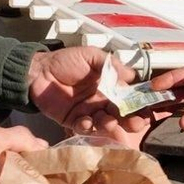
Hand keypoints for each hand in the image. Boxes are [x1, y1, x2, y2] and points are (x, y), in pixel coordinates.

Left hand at [27, 46, 152, 139]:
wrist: (37, 71)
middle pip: (121, 114)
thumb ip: (110, 64)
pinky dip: (87, 127)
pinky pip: (84, 128)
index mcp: (109, 86)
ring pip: (105, 123)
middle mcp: (101, 101)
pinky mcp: (73, 121)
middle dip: (130, 121)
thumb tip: (132, 76)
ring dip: (110, 125)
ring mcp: (88, 112)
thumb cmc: (65, 61)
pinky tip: (86, 121)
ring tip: (110, 123)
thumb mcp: (90, 56)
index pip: (128, 97)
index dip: (138, 104)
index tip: (146, 110)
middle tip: (135, 124)